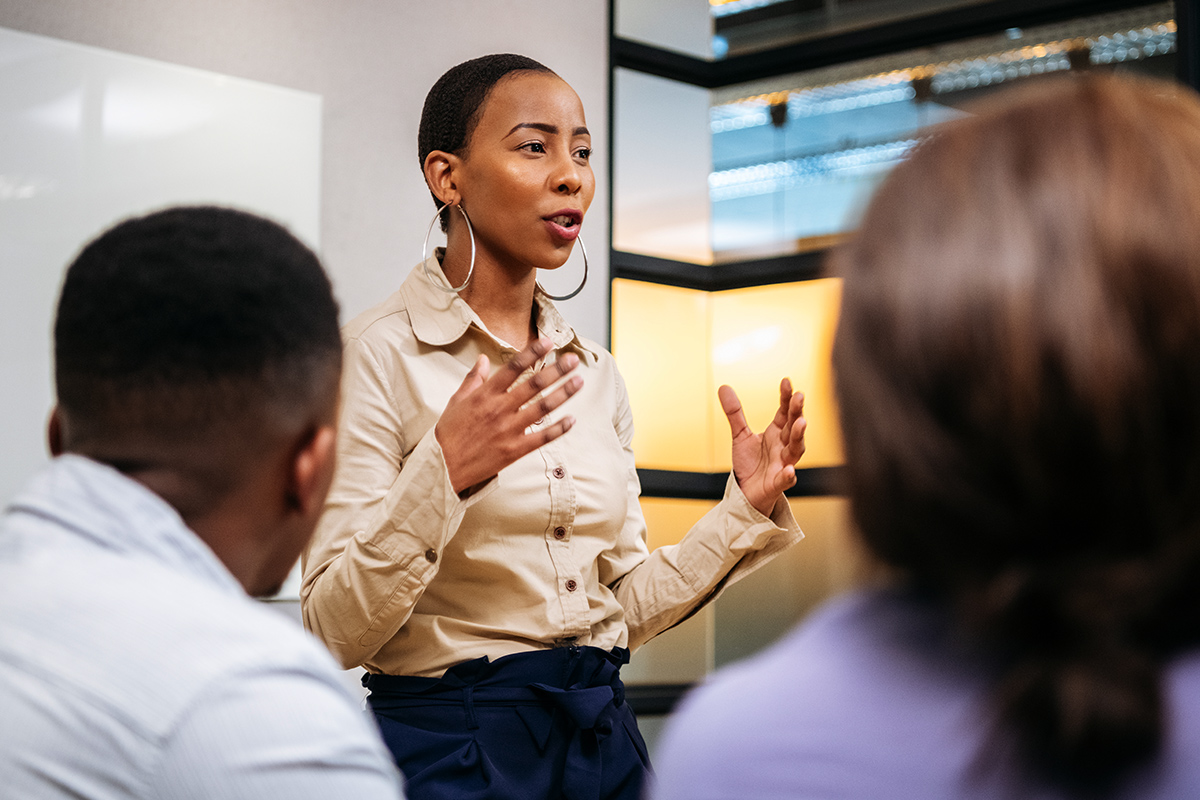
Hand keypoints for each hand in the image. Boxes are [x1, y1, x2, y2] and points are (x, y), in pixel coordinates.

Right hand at [436, 338, 582, 494]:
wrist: (444, 467)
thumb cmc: (449, 434)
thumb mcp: (456, 401)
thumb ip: (473, 379)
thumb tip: (482, 358)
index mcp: (485, 395)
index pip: (513, 367)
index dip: (532, 353)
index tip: (548, 342)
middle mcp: (499, 409)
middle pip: (534, 385)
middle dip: (556, 370)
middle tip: (572, 359)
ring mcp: (509, 430)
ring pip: (542, 408)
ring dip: (563, 394)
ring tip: (579, 382)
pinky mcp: (514, 450)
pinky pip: (541, 438)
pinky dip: (558, 429)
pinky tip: (572, 419)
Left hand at [720, 378, 805, 516]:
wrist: (747, 492)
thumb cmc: (750, 464)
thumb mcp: (740, 435)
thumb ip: (735, 413)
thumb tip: (723, 387)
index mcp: (777, 433)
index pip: (784, 412)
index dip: (786, 397)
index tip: (786, 382)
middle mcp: (784, 446)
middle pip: (794, 426)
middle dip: (797, 411)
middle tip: (799, 396)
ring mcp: (783, 464)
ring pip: (796, 449)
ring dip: (799, 436)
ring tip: (801, 423)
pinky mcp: (778, 483)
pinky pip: (786, 479)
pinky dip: (788, 475)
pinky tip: (789, 470)